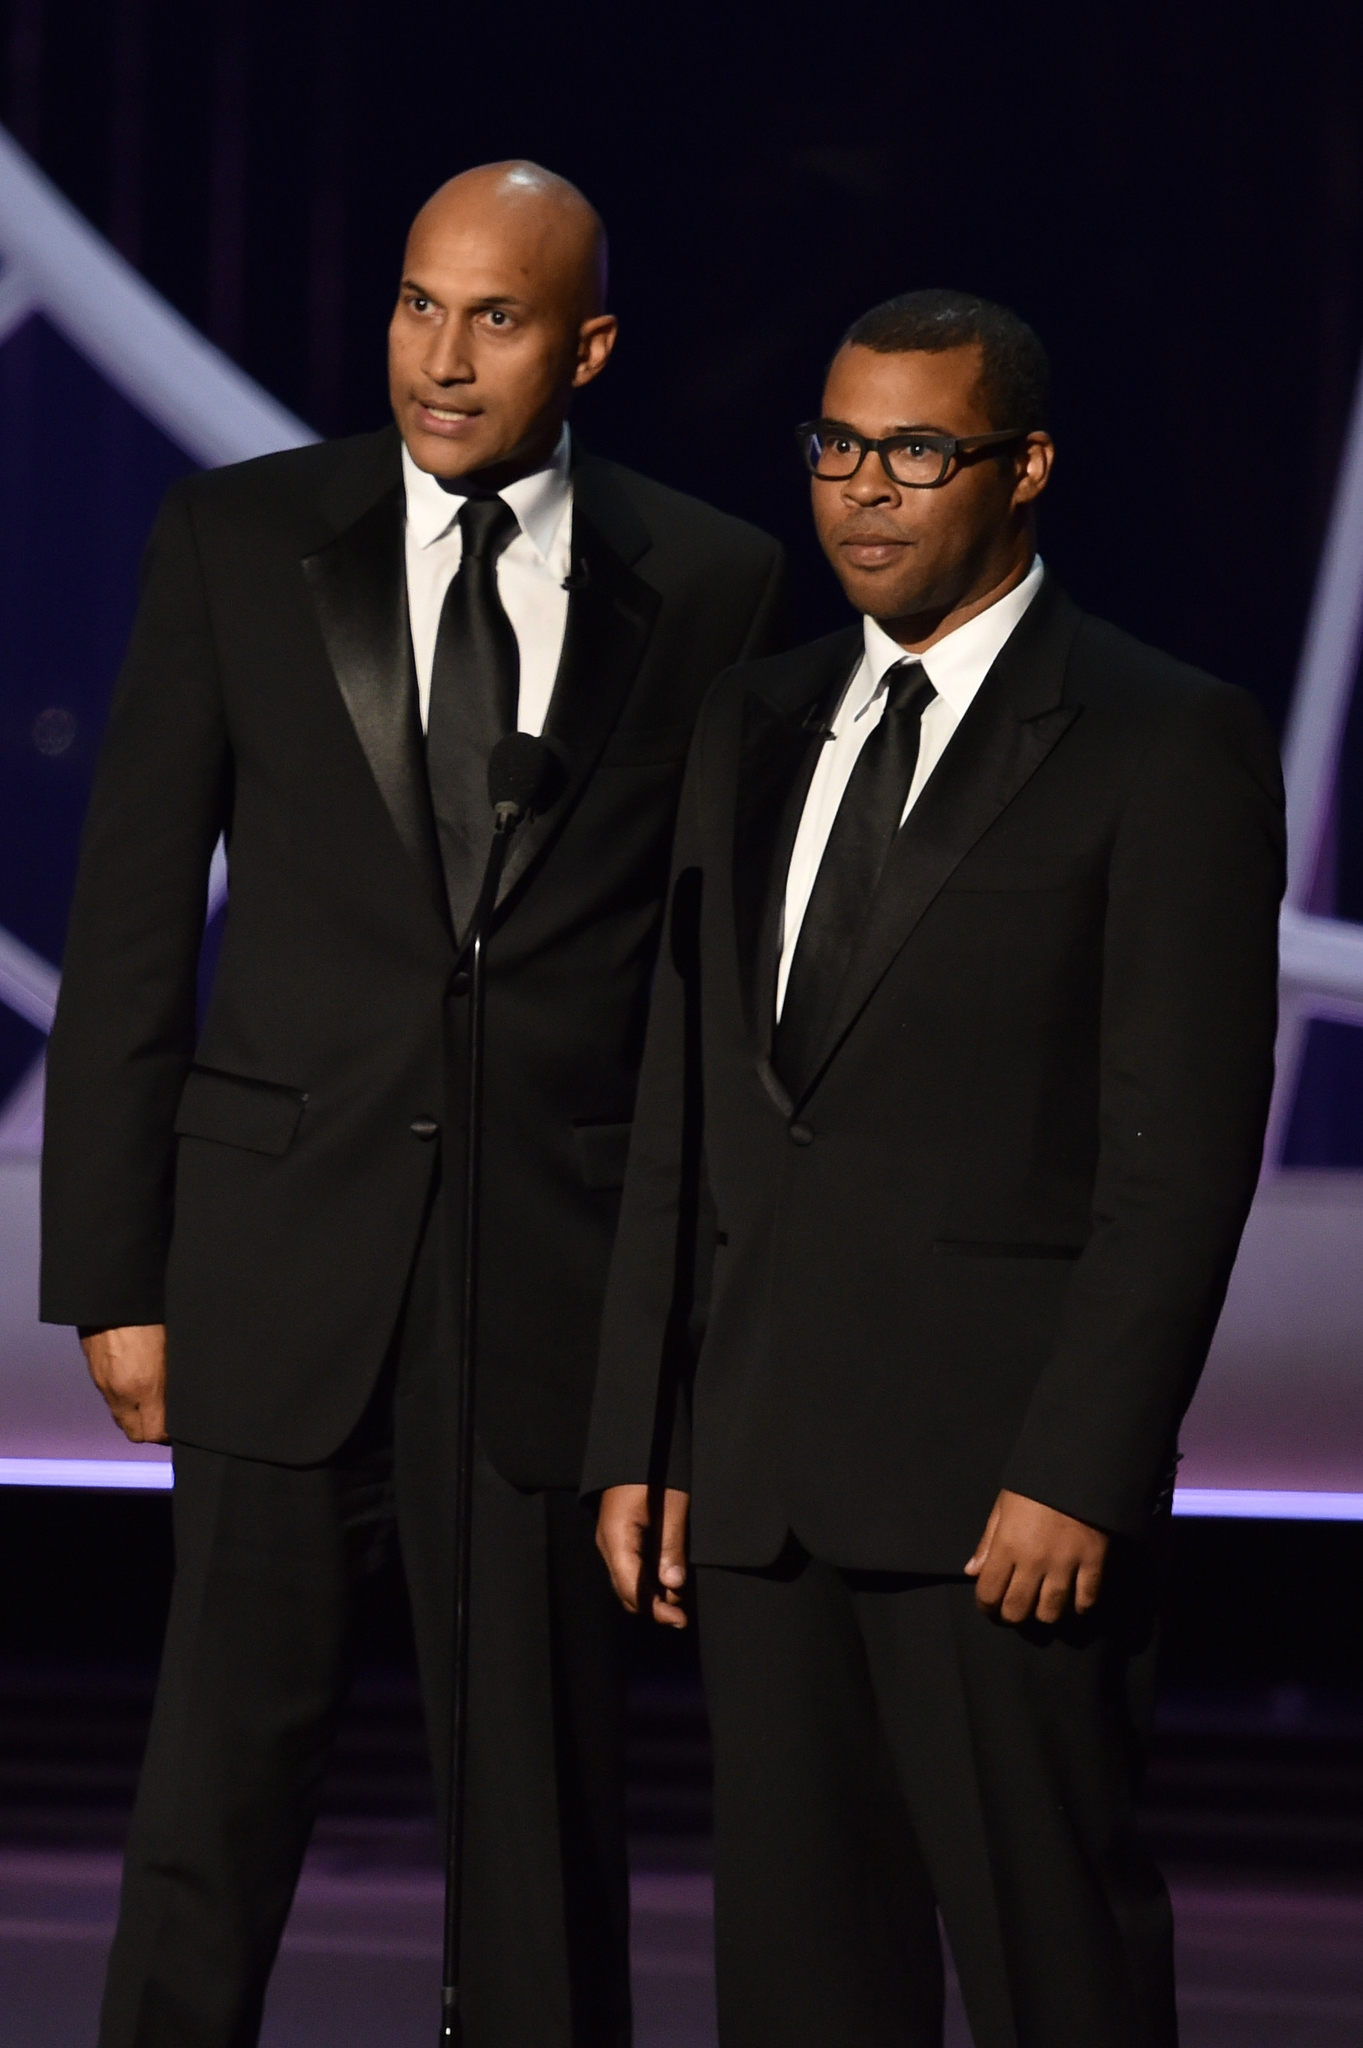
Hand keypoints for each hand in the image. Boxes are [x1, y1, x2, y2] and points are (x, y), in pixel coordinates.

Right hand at [80, 1325, 169, 1444]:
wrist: (113, 1297)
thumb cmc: (149, 1314)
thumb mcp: (172, 1348)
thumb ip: (173, 1379)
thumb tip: (181, 1397)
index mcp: (146, 1386)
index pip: (156, 1433)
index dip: (169, 1435)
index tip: (180, 1427)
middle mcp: (122, 1392)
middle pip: (136, 1434)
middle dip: (152, 1432)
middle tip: (168, 1420)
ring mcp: (105, 1385)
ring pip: (121, 1419)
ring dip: (136, 1418)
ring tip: (153, 1404)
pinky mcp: (96, 1375)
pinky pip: (111, 1401)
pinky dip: (124, 1402)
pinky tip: (137, 1387)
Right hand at [596, 1483, 690, 1628]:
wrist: (637, 1444)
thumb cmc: (655, 1471)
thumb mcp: (671, 1508)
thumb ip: (671, 1547)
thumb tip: (673, 1585)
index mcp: (617, 1540)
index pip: (632, 1590)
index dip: (656, 1610)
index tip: (681, 1620)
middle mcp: (608, 1545)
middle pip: (628, 1591)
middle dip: (656, 1605)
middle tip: (687, 1611)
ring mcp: (611, 1540)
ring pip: (629, 1581)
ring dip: (655, 1593)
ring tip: (685, 1597)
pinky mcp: (619, 1535)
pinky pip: (632, 1566)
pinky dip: (651, 1578)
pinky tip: (673, 1578)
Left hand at [964, 1488, 1107, 1624]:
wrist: (1079, 1467)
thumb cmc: (1036, 1486)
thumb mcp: (1004, 1505)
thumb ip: (987, 1542)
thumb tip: (972, 1572)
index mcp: (1007, 1545)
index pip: (989, 1593)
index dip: (986, 1606)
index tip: (990, 1606)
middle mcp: (1034, 1561)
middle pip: (1018, 1611)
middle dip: (1012, 1616)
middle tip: (1016, 1608)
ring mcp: (1065, 1565)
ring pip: (1051, 1614)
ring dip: (1044, 1615)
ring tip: (1043, 1607)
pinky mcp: (1094, 1563)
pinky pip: (1086, 1600)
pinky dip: (1079, 1608)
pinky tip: (1074, 1602)